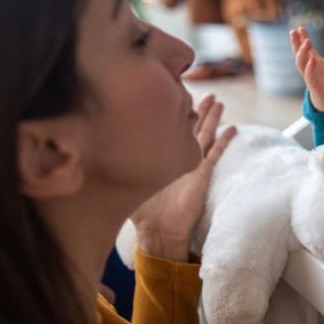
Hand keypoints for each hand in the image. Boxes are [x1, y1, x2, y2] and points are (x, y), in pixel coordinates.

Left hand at [130, 94, 236, 260]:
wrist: (158, 231)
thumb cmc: (140, 210)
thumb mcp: (124, 180)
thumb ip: (115, 162)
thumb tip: (91, 149)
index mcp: (161, 156)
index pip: (169, 127)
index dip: (172, 110)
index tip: (174, 93)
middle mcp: (177, 157)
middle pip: (190, 126)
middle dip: (198, 108)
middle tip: (206, 93)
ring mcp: (192, 164)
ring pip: (204, 134)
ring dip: (212, 117)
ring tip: (218, 102)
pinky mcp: (202, 174)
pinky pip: (215, 153)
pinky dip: (224, 140)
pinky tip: (232, 128)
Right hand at [289, 26, 323, 111]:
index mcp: (316, 65)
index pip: (307, 50)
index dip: (303, 39)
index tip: (300, 28)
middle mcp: (311, 70)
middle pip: (299, 54)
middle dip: (296, 43)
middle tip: (294, 31)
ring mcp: (311, 78)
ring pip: (301, 64)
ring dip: (302, 53)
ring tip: (307, 41)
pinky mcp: (314, 87)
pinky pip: (309, 76)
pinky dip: (310, 68)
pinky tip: (312, 59)